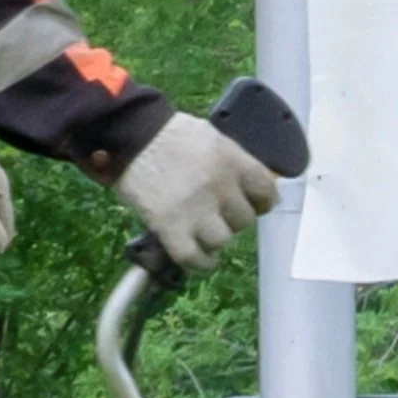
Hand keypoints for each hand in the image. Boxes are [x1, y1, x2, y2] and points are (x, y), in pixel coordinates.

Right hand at [115, 110, 279, 271]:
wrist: (131, 136)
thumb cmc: (171, 135)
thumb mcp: (212, 138)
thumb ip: (236, 162)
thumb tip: (258, 185)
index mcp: (232, 161)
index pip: (266, 192)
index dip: (263, 202)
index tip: (255, 205)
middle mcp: (219, 187)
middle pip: (244, 220)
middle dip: (233, 219)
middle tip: (218, 213)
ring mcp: (195, 209)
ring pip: (222, 240)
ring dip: (215, 238)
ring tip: (204, 231)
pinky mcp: (169, 226)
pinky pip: (193, 257)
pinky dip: (200, 262)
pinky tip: (201, 257)